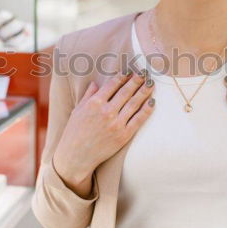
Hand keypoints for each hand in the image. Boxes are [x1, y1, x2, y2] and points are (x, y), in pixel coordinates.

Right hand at [53, 69, 155, 188]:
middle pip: (126, 91)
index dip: (123, 76)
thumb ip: (88, 95)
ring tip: (151, 84)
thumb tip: (95, 83)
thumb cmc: (74, 132)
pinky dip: (146, 109)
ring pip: (135, 103)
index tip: (130, 71)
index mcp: (94, 103)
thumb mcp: (78, 110)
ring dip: (144, 92)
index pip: (113, 85)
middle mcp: (107, 111)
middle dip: (137, 80)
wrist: (76, 156)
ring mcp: (116, 124)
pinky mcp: (124, 135)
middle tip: (144, 73)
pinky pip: (138, 119)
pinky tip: (152, 101)